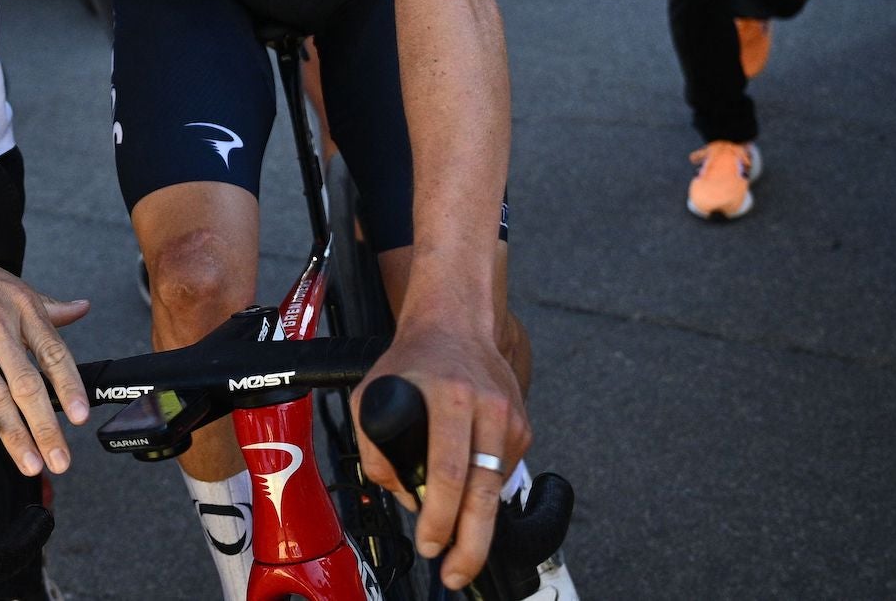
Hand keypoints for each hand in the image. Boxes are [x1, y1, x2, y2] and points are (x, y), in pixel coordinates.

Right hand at [0, 223, 90, 477]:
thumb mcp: (9, 283)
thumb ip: (47, 306)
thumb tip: (82, 309)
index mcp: (20, 305)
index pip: (52, 352)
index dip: (69, 387)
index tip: (80, 417)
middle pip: (26, 383)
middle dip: (45, 427)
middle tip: (60, 460)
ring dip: (14, 433)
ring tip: (29, 461)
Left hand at [350, 314, 529, 592]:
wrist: (456, 322)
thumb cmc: (412, 359)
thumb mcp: (371, 393)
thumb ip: (375, 448)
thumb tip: (405, 497)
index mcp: (449, 397)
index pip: (448, 471)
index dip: (439, 516)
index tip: (430, 544)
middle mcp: (486, 407)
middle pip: (484, 491)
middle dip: (471, 543)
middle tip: (455, 573)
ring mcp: (510, 417)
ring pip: (498, 488)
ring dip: (479, 527)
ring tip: (461, 554)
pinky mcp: (523, 425)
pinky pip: (503, 471)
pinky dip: (485, 491)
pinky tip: (468, 497)